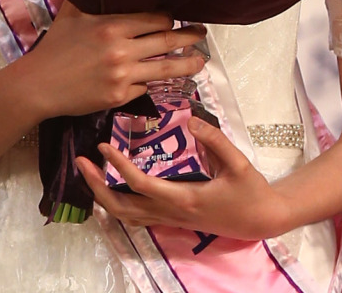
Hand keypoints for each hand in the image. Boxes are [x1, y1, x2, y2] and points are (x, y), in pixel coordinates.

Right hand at [29, 2, 206, 118]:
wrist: (38, 85)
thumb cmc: (55, 46)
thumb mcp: (71, 13)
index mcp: (112, 26)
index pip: (155, 20)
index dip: (168, 19)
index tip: (174, 19)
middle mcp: (122, 50)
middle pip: (167, 42)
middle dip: (189, 37)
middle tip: (201, 34)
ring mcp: (122, 76)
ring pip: (165, 69)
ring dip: (187, 64)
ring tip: (200, 61)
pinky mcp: (118, 98)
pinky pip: (144, 88)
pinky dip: (149, 83)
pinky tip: (155, 81)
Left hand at [77, 118, 277, 240]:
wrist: (261, 220)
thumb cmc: (250, 191)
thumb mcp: (238, 162)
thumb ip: (215, 140)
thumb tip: (191, 120)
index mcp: (183, 198)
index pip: (140, 184)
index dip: (118, 166)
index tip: (103, 146)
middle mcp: (171, 213)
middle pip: (122, 207)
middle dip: (97, 186)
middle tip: (81, 163)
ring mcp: (170, 220)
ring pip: (126, 217)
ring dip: (103, 197)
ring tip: (88, 175)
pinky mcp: (173, 220)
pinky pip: (137, 218)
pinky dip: (118, 205)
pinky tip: (111, 190)